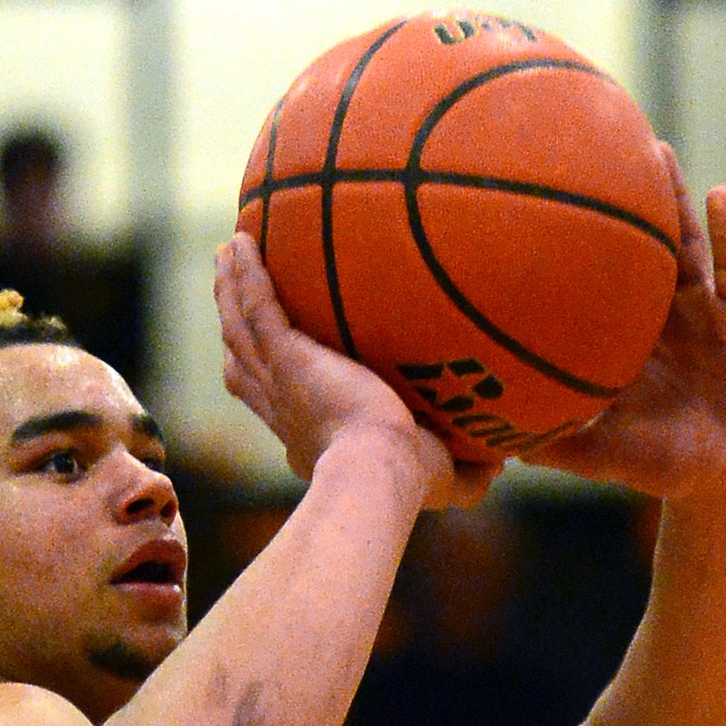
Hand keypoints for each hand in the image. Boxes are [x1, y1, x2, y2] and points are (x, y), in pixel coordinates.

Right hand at [215, 231, 499, 509]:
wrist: (379, 473)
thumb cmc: (409, 484)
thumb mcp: (443, 481)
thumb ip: (469, 474)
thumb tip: (499, 467)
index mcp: (310, 434)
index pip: (280, 401)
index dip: (271, 377)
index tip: (278, 354)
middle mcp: (285, 408)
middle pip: (245, 359)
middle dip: (235, 326)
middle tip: (229, 291)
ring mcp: (281, 380)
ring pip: (241, 328)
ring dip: (228, 291)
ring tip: (226, 254)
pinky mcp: (286, 357)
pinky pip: (257, 306)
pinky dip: (244, 276)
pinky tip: (240, 241)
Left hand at [531, 146, 725, 501]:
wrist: (725, 478)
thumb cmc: (661, 469)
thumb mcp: (599, 455)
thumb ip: (554, 445)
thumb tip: (496, 445)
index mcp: (619, 341)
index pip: (589, 288)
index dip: (567, 251)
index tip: (534, 210)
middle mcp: (657, 318)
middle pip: (632, 250)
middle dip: (615, 203)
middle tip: (588, 150)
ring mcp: (699, 313)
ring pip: (682, 244)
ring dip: (671, 198)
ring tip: (652, 149)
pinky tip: (719, 195)